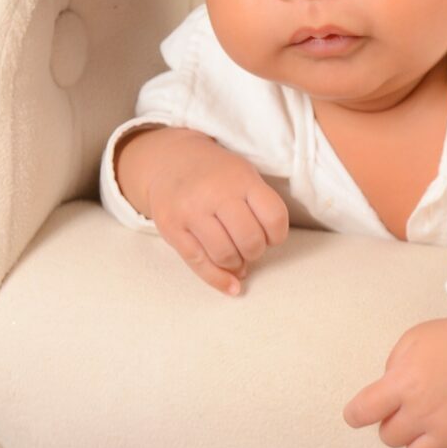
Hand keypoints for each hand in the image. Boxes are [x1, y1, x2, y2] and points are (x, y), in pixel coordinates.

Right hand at [142, 132, 289, 295]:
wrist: (168, 161)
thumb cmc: (214, 174)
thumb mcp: (242, 175)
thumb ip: (255, 211)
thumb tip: (250, 266)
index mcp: (241, 178)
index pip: (274, 216)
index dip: (277, 234)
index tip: (271, 235)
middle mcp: (215, 193)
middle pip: (250, 240)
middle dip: (255, 251)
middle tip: (249, 246)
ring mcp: (191, 211)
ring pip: (225, 255)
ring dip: (237, 264)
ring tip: (234, 256)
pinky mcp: (171, 228)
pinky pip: (198, 263)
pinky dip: (218, 280)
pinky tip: (230, 286)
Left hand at [342, 308, 446, 447]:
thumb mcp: (412, 340)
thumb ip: (392, 369)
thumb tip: (384, 396)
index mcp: (403, 383)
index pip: (361, 413)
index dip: (357, 414)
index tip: (363, 412)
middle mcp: (422, 412)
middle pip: (388, 437)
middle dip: (394, 421)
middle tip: (411, 406)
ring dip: (418, 441)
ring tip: (431, 422)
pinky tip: (446, 442)